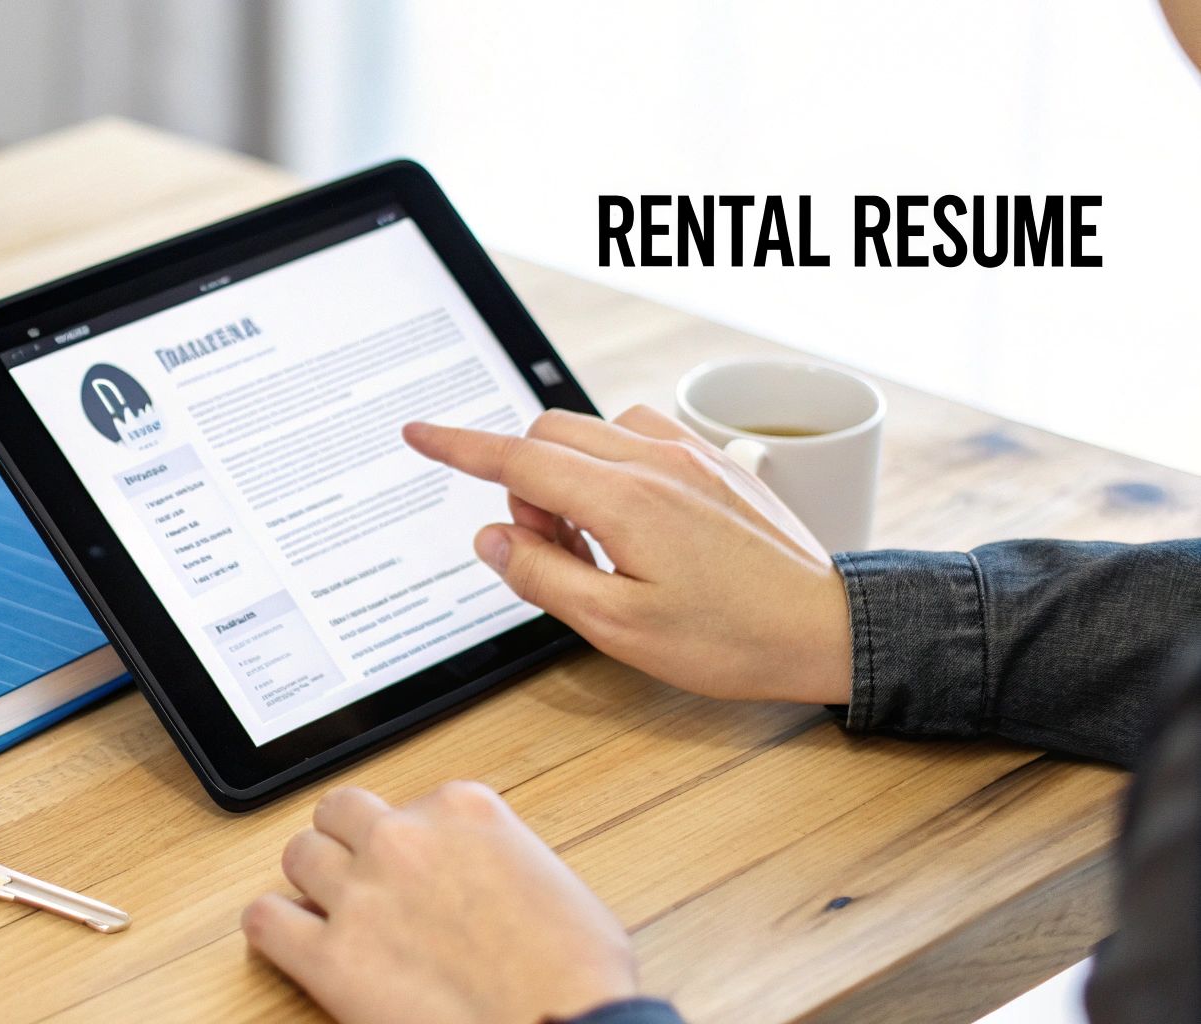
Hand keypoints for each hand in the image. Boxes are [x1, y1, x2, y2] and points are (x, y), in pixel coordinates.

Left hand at [243, 782, 637, 1023]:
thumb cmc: (575, 972)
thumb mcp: (546, 873)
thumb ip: (492, 851)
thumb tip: (469, 871)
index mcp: (461, 809)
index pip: (408, 800)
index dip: (410, 837)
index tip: (417, 864)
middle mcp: (403, 838)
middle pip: (339, 812)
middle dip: (347, 841)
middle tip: (360, 874)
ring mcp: (361, 894)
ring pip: (297, 853)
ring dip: (311, 878)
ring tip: (329, 906)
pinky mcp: (330, 956)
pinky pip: (264, 919)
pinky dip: (273, 928)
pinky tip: (292, 940)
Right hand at [403, 404, 851, 704]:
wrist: (825, 627)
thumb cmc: (731, 638)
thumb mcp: (618, 627)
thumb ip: (542, 575)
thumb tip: (493, 539)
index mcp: (624, 500)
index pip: (516, 459)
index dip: (458, 447)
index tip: (419, 435)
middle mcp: (655, 460)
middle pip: (548, 436)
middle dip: (525, 486)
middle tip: (551, 551)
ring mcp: (688, 453)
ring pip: (590, 430)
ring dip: (569, 474)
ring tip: (597, 542)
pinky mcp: (713, 459)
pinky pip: (637, 434)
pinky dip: (611, 465)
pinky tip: (633, 519)